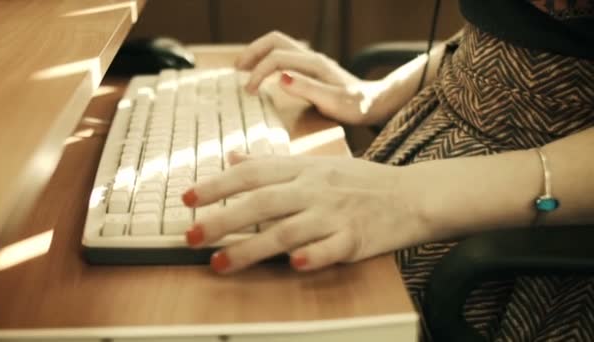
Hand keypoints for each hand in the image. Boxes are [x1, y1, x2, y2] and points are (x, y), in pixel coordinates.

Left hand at [182, 152, 429, 273]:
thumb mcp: (315, 164)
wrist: (411, 194)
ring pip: (287, 230)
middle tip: (191, 237)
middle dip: (221, 220)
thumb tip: (233, 158)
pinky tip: (293, 266)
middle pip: (261, 203)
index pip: (252, 174)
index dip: (217, 185)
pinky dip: (312, 256)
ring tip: (219, 264)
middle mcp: (314, 189)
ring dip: (251, 249)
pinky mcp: (356, 238)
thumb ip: (273, 163)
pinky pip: (331, 249)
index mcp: (303, 169)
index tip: (187, 198)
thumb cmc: (359, 181)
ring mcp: (335, 213)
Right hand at [235, 31, 386, 125]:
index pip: (277, 58)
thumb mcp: (333, 102)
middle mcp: (311, 57)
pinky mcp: (310, 67)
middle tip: (237, 70)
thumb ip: (308, 90)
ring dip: (258, 53)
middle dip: (252, 52)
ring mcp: (311, 60)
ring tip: (242, 69)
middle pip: (274, 41)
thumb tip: (281, 78)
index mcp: (314, 64)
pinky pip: (283, 55)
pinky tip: (262, 75)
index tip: (248, 91)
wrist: (374, 103)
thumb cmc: (356, 106)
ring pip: (277, 45)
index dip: (259, 72)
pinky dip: (267, 60)